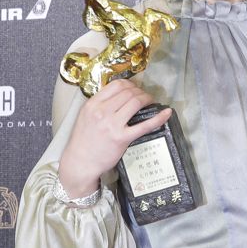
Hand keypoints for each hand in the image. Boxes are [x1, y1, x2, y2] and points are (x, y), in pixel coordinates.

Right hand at [59, 79, 170, 195]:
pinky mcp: (122, 138)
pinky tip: (167, 113)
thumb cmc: (83, 141)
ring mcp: (112, 125)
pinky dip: (158, 118)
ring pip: (136, 102)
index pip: (116, 85)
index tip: (135, 90)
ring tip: (150, 103)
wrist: (80, 162)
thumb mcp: (86, 116)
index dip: (131, 85)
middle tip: (145, 98)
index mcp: (92, 104)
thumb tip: (121, 96)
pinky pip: (144, 125)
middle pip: (128, 92)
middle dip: (141, 92)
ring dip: (147, 99)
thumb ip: (100, 104)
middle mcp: (102, 112)